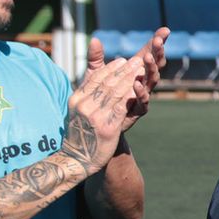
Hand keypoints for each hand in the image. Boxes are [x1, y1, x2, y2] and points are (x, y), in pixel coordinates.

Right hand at [63, 55, 145, 176]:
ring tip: (141, 70)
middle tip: (137, 61)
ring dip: (130, 79)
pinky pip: (122, 108)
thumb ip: (87, 92)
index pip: (95, 79)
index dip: (111, 68)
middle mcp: (85, 105)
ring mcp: (95, 116)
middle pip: (107, 83)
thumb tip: (94, 75)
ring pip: (115, 93)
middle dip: (124, 70)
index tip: (122, 60)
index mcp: (77, 99)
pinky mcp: (108, 127)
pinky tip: (140, 89)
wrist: (76, 158)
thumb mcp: (78, 110)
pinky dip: (131, 96)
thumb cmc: (80, 132)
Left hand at [89, 28, 168, 129]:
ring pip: (152, 81)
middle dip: (158, 53)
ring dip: (151, 69)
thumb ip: (96, 58)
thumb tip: (94, 39)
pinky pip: (143, 101)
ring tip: (147, 58)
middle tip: (158, 42)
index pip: (149, 54)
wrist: (97, 123)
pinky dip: (141, 92)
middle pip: (155, 65)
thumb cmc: (99, 96)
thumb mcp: (95, 74)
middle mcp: (143, 82)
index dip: (157, 43)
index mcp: (136, 72)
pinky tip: (137, 83)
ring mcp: (142, 96)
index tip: (165, 30)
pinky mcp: (137, 110)